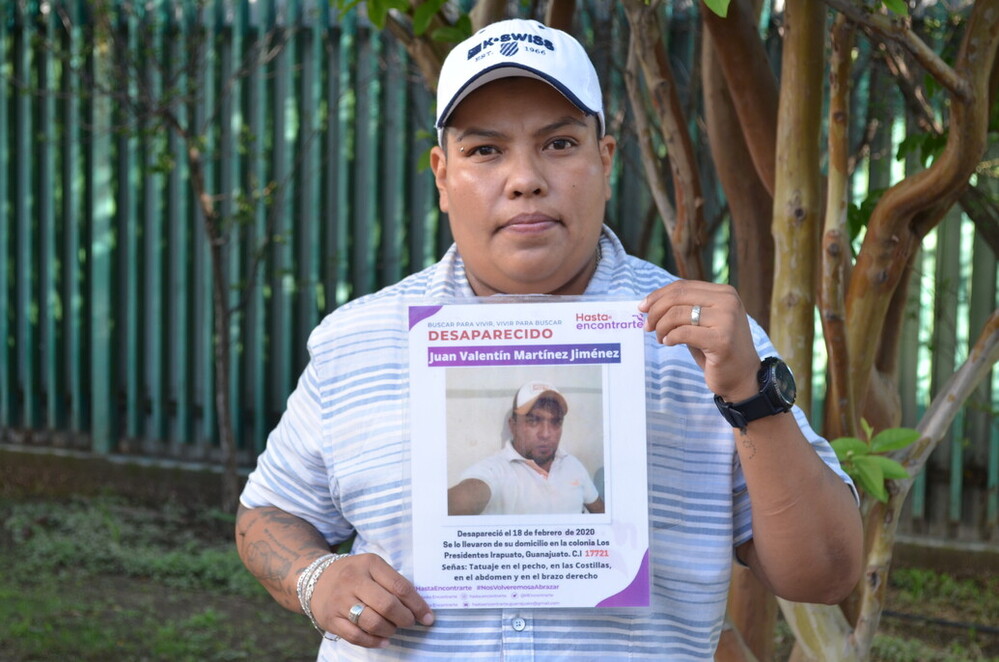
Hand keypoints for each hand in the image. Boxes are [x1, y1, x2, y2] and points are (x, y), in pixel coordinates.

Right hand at [311, 553, 433, 647]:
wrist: (314, 579)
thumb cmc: (354, 574)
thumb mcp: (372, 566)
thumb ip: (392, 581)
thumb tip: (418, 606)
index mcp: (370, 564)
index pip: (400, 586)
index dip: (417, 604)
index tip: (428, 617)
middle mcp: (354, 580)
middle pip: (387, 605)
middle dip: (405, 618)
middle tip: (409, 622)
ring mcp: (340, 601)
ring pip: (372, 622)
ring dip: (389, 630)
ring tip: (393, 628)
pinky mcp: (331, 619)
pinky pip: (356, 636)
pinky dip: (373, 642)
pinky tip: (383, 640)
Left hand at [639, 281, 760, 400]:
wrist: (743, 377)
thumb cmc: (717, 349)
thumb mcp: (702, 322)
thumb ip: (684, 308)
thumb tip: (650, 303)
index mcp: (725, 293)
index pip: (682, 286)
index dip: (658, 295)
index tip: (642, 308)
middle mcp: (728, 302)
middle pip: (678, 297)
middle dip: (655, 311)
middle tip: (647, 326)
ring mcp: (727, 320)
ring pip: (677, 314)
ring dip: (661, 327)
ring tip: (661, 338)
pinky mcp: (721, 340)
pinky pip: (683, 333)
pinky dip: (670, 338)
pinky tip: (669, 343)